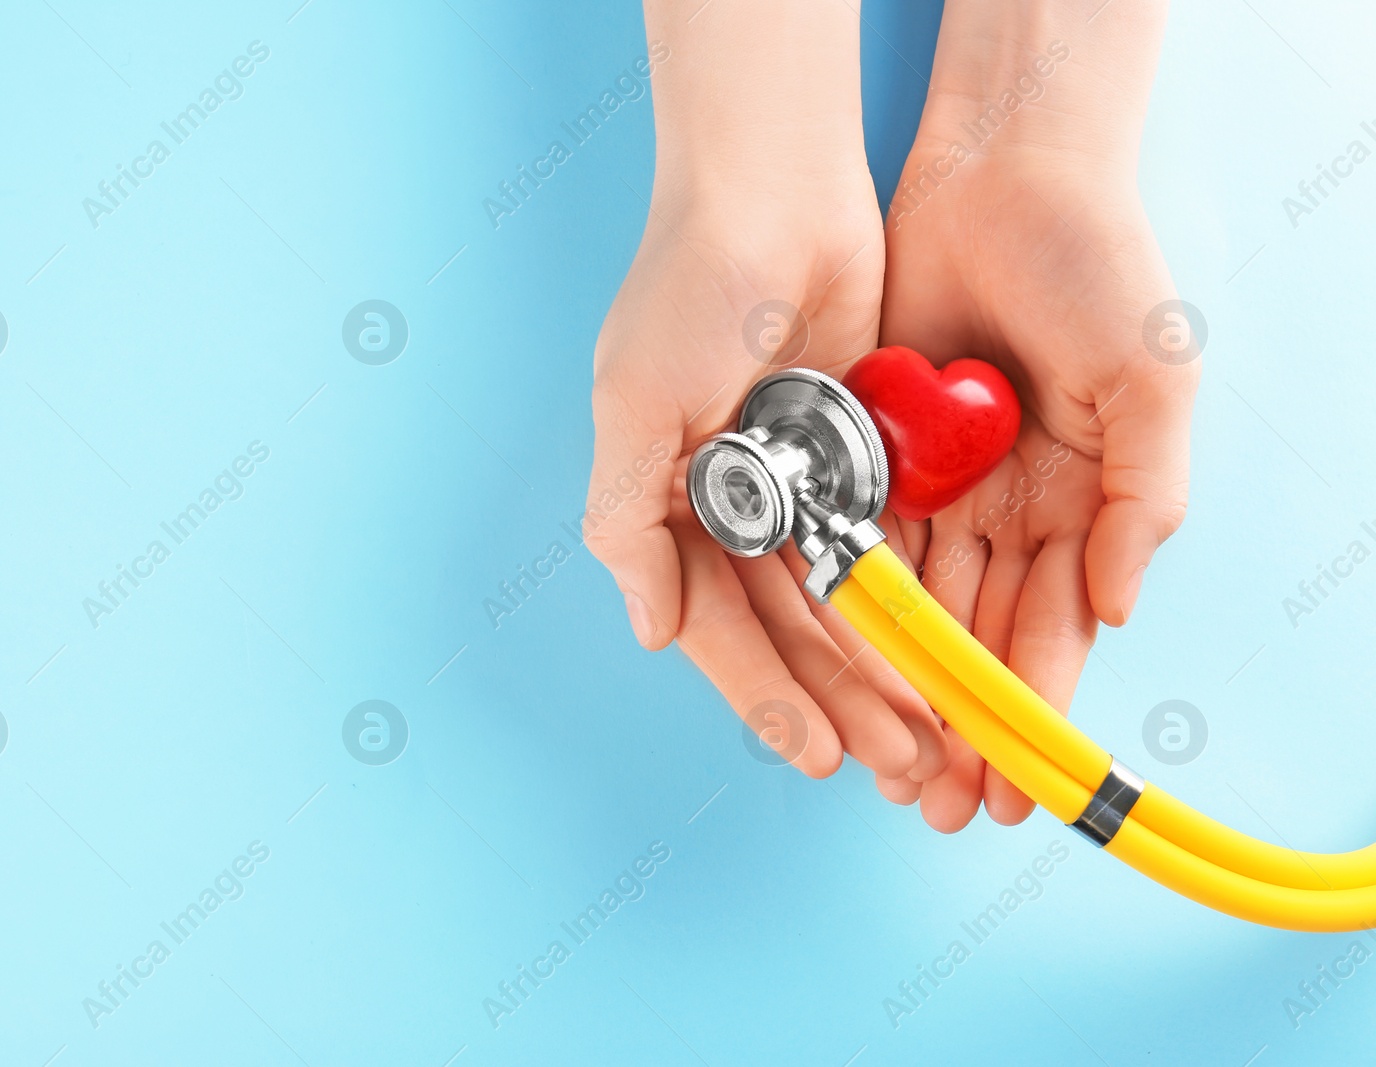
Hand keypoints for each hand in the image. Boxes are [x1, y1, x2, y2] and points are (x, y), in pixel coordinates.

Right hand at [586, 1, 948, 781]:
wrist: (778, 184)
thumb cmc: (694, 287)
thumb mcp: (634, 405)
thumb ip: (629, 523)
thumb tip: (648, 634)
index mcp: (666, 504)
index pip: (718, 626)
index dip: (766, 694)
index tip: (813, 754)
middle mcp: (729, 506)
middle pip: (788, 629)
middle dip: (838, 701)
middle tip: (892, 766)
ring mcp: (795, 484)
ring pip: (842, 604)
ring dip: (881, 670)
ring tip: (926, 735)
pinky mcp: (856, 456)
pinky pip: (885, 548)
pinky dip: (907, 605)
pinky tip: (938, 655)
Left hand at [872, 0, 1197, 829]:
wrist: (1005, 174)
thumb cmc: (1098, 270)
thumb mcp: (1151, 385)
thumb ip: (1145, 502)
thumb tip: (1120, 612)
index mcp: (1081, 506)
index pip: (1052, 632)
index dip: (1030, 711)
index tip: (1014, 790)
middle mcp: (1008, 510)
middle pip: (974, 639)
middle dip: (955, 724)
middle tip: (934, 805)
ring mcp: (939, 485)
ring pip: (912, 610)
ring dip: (896, 688)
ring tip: (881, 765)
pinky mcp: (875, 450)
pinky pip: (858, 540)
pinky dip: (849, 607)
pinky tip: (836, 671)